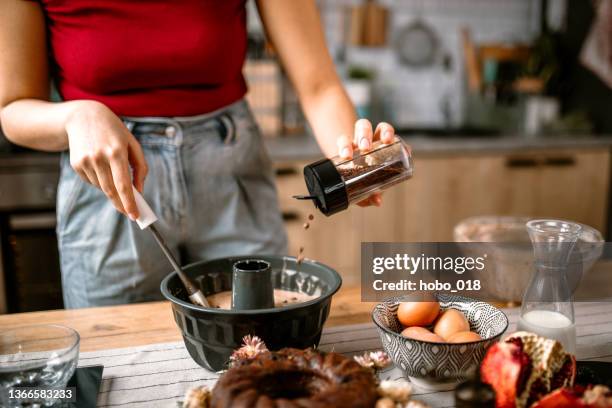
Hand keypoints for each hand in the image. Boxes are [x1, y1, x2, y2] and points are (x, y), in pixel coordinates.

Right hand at [65, 101, 146, 219]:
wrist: (83, 117)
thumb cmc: (114, 132)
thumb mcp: (132, 144)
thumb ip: (140, 168)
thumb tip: (139, 191)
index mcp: (116, 152)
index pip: (123, 184)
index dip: (129, 203)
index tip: (135, 216)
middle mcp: (99, 157)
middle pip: (111, 191)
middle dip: (121, 204)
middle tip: (129, 213)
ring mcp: (85, 161)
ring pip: (102, 187)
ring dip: (111, 188)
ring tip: (112, 171)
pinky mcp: (76, 164)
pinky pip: (92, 181)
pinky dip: (100, 180)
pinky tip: (100, 165)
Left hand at [336, 119, 395, 206]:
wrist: (365, 171)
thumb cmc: (358, 178)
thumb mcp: (358, 188)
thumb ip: (365, 196)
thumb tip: (377, 201)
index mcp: (349, 148)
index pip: (344, 141)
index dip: (345, 146)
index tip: (346, 156)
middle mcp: (361, 139)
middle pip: (361, 127)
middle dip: (364, 134)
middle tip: (366, 147)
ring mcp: (375, 137)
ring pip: (379, 126)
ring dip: (384, 131)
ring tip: (387, 140)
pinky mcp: (388, 139)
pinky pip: (395, 136)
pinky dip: (400, 141)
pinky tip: (406, 150)